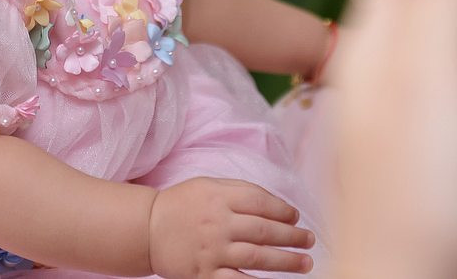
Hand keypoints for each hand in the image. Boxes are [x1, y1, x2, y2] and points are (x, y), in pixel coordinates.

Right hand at [147, 177, 314, 277]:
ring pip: (258, 257)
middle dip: (292, 236)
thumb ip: (239, 190)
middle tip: (309, 240)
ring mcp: (212, 251)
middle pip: (264, 230)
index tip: (295, 217)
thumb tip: (277, 205)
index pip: (261, 202)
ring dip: (286, 261)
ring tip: (305, 262)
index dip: (283, 210)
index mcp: (219, 197)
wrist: (146, 229)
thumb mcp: (207, 185)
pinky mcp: (205, 274)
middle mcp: (218, 223)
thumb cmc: (181, 204)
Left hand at [332, 0, 456, 278]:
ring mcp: (390, 131)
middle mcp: (373, 86)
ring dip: (436, 19)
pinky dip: (447, 74)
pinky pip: (426, 99)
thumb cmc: (427, 191)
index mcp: (375, 52)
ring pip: (408, 54)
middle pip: (395, 9)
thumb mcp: (438, 78)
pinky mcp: (413, 170)